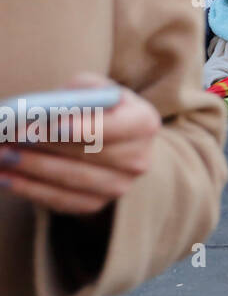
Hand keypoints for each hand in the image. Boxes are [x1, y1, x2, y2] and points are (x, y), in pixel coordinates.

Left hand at [0, 73, 161, 214]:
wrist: (108, 141)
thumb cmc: (96, 109)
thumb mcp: (93, 90)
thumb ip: (75, 94)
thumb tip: (43, 110)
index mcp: (144, 123)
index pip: (115, 127)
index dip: (82, 127)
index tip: (51, 124)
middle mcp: (139, 159)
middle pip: (89, 154)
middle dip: (46, 145)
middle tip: (11, 136)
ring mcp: (120, 186)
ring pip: (71, 179)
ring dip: (31, 168)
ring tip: (2, 154)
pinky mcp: (97, 205)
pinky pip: (60, 200)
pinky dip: (29, 189)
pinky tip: (6, 176)